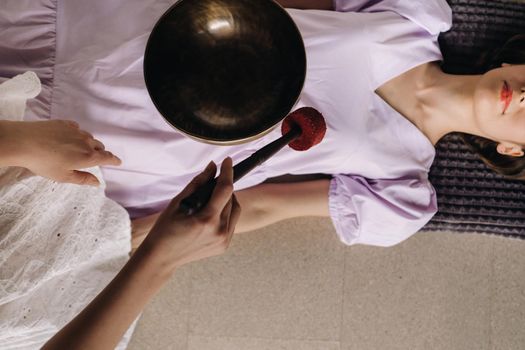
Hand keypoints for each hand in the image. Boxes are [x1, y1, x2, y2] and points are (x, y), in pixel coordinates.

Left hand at [4, 120, 120, 185]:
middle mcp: (86, 142)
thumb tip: (98, 182)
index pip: (107, 157)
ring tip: (80, 149)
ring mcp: (75, 131)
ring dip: (89, 143)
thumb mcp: (63, 177)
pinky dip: (78, 134)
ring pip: (89, 137)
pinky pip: (77, 128)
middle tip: (95, 158)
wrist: (24, 142)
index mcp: (88, 157)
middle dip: (100, 152)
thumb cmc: (44, 163)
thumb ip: (83, 179)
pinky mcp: (65, 123)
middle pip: (99, 146)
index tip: (118, 162)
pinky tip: (70, 138)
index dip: (114, 160)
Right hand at [142, 158, 240, 268]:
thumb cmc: (165, 230)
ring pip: (235, 210)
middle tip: (210, 184)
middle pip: (231, 198)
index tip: (227, 161)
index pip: (225, 189)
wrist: (162, 258)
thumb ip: (198, 183)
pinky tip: (211, 214)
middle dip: (223, 187)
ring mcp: (224, 240)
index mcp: (207, 220)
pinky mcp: (224, 245)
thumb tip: (212, 167)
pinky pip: (232, 222)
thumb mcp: (178, 202)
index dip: (227, 172)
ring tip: (209, 200)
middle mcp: (220, 231)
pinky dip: (225, 213)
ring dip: (226, 200)